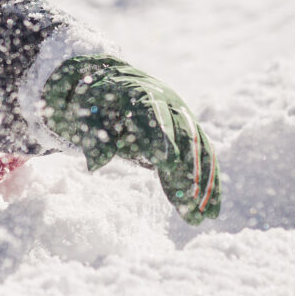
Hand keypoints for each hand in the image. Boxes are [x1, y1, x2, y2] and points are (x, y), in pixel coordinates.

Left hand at [42, 55, 220, 223]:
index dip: (162, 139)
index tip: (166, 164)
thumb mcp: (86, 109)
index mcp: (142, 94)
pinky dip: (207, 184)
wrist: (118, 79)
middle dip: (189, 171)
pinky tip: (208, 210)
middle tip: (188, 203)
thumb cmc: (99, 97)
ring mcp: (184, 119)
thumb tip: (95, 165)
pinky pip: (203, 160)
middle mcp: (170, 105)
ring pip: (200, 152)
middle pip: (184, 138)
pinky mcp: (190, 134)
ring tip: (201, 216)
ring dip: (203, 185)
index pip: (155, 116)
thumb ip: (91, 134)